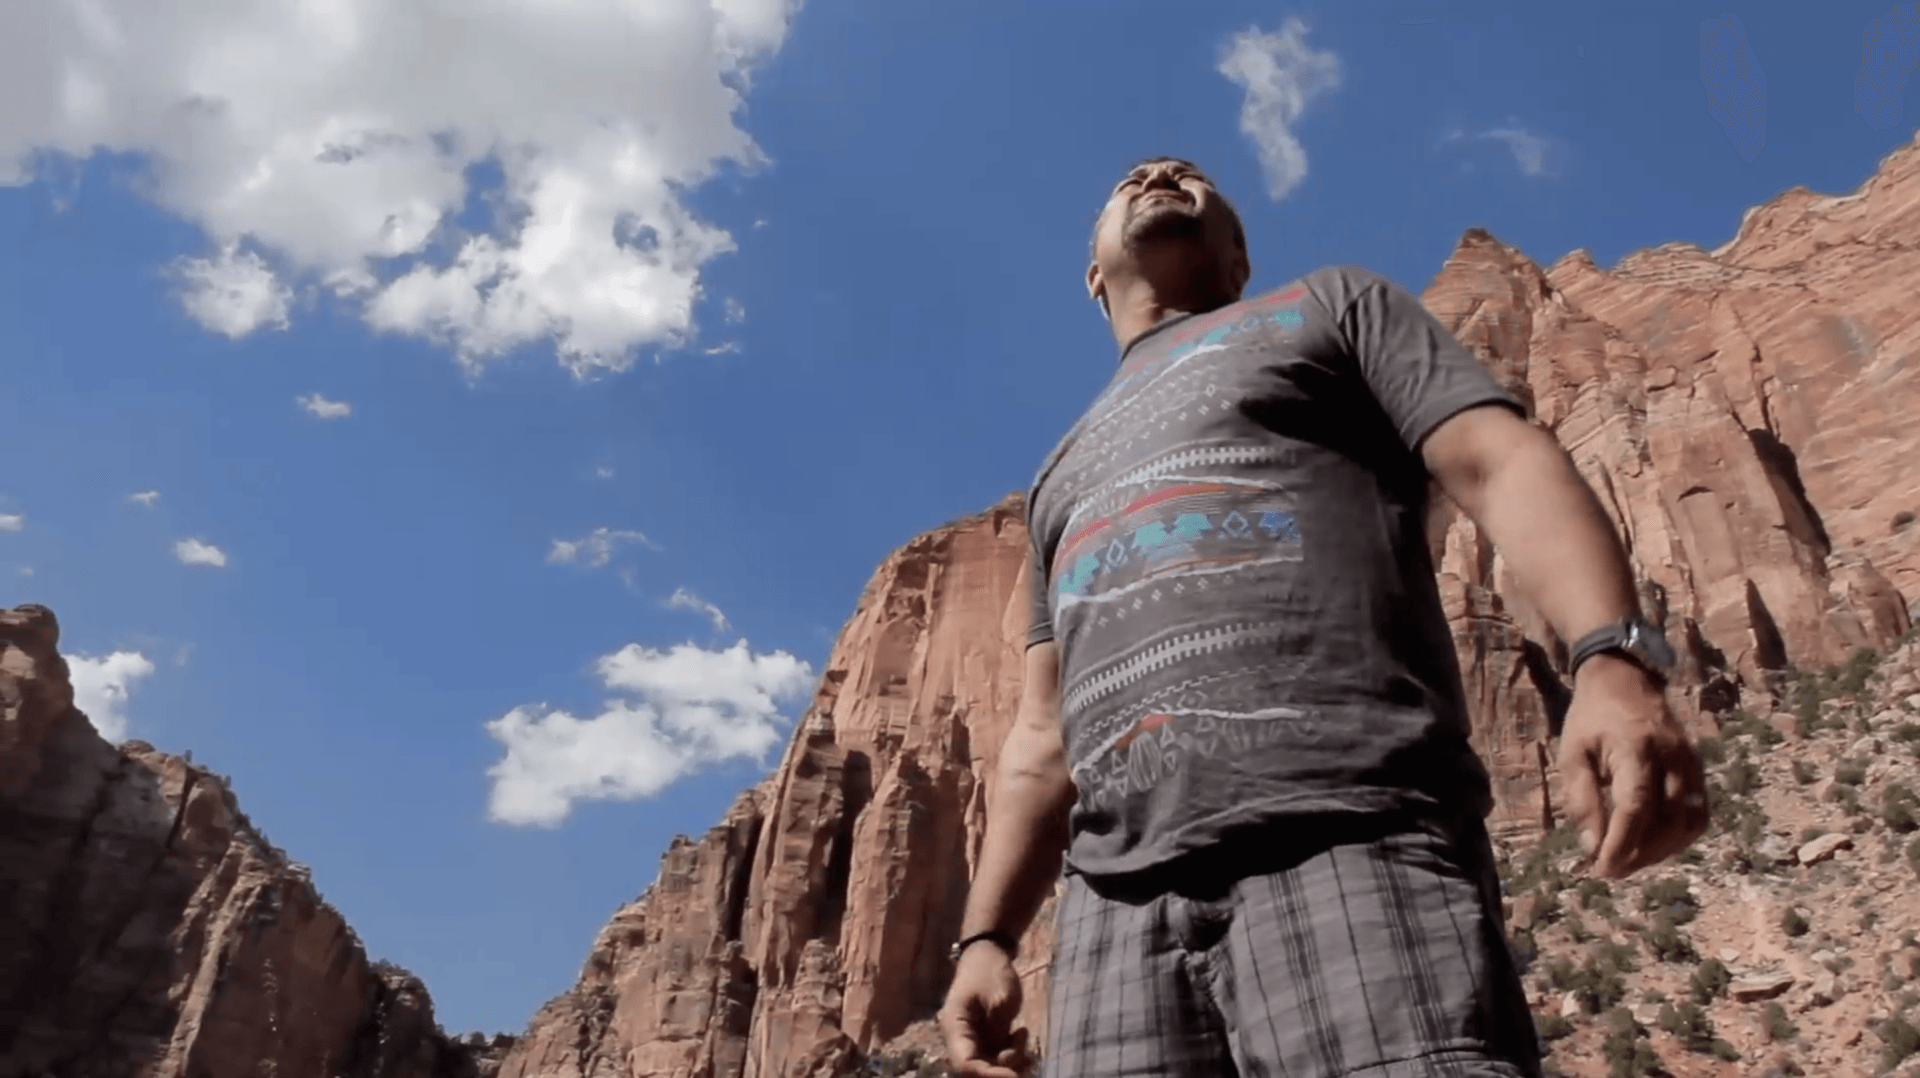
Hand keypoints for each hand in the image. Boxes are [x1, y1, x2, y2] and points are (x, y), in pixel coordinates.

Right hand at [940, 943, 1030, 1077]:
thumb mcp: (999, 996)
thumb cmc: (989, 971)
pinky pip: (999, 1056)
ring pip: (991, 1065)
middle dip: (1003, 1071)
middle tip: (1027, 1060)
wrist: (988, 955)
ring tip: (1024, 1036)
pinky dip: (1014, 1053)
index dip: (989, 1075)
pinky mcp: (987, 1038)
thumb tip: (1004, 1059)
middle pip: (978, 1069)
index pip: (965, 1063)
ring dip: (1012, 1061)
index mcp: (955, 1026)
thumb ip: (998, 1028)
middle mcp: (961, 1038)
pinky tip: (1023, 1033)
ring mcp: (974, 1039)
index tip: (1013, 1075)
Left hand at [1558, 654, 1709, 877]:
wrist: (1625, 679)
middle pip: (1666, 821)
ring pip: (1687, 823)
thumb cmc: (1591, 719)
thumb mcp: (1572, 754)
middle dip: (1639, 854)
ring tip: (1629, 861)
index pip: (1635, 806)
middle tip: (1611, 871)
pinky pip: (1699, 814)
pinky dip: (1679, 838)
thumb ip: (1582, 800)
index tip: (1602, 869)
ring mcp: (1690, 763)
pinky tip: (1654, 845)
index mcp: (1635, 748)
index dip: (1621, 844)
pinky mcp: (1698, 769)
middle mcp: (1671, 757)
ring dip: (1660, 852)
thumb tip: (1592, 848)